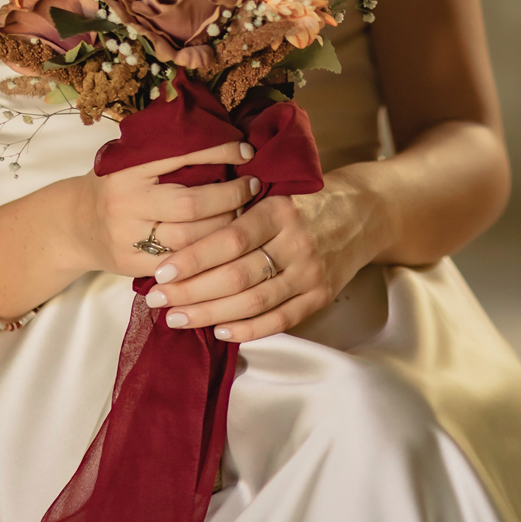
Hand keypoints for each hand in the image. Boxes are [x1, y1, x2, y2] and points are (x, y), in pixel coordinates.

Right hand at [77, 141, 257, 280]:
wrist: (73, 225)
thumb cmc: (113, 185)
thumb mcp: (129, 161)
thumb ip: (166, 153)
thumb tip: (222, 137)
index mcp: (129, 168)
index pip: (182, 155)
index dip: (219, 152)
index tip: (246, 150)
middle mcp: (127, 202)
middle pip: (192, 204)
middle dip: (230, 196)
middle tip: (253, 186)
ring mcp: (129, 237)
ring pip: (191, 239)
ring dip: (226, 227)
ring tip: (245, 214)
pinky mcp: (133, 266)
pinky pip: (181, 265)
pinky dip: (208, 255)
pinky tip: (225, 245)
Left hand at [139, 176, 379, 341]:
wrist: (362, 212)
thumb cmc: (303, 199)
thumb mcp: (273, 189)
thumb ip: (237, 209)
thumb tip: (179, 233)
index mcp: (279, 210)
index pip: (230, 238)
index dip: (194, 257)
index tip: (161, 270)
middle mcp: (296, 242)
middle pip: (237, 275)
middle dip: (192, 291)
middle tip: (159, 300)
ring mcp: (310, 272)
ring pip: (254, 301)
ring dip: (211, 314)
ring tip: (177, 318)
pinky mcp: (320, 295)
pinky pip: (281, 319)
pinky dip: (249, 329)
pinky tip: (220, 331)